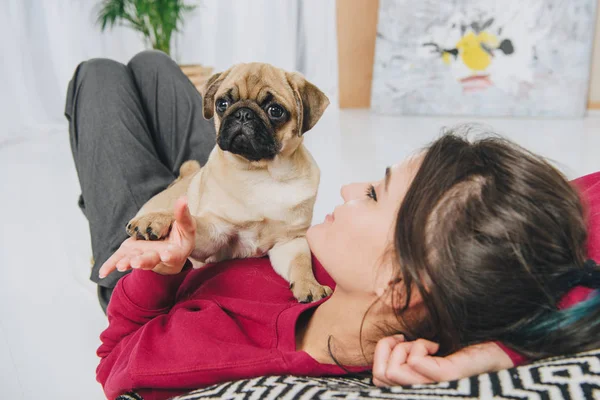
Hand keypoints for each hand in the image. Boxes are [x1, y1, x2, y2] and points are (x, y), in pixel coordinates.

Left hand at [99, 197, 196, 276]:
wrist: (169, 245)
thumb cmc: (180, 236)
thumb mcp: (186, 226)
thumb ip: (183, 215)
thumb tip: (183, 198)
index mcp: (175, 253)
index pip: (174, 256)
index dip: (170, 256)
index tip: (166, 254)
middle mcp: (158, 258)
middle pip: (151, 260)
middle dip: (144, 261)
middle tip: (137, 262)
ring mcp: (143, 256)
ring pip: (135, 260)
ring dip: (127, 262)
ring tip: (121, 265)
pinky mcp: (130, 253)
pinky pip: (119, 259)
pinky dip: (110, 265)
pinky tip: (102, 272)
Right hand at [372, 336, 513, 386]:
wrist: (499, 352)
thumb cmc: (463, 349)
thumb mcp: (429, 351)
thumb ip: (407, 352)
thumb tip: (389, 338)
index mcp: (414, 385)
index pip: (378, 379)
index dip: (380, 353)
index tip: (398, 339)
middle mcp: (422, 391)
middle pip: (380, 375)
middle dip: (387, 348)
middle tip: (407, 339)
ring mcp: (434, 386)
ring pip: (393, 371)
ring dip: (404, 348)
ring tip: (426, 344)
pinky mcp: (447, 377)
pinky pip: (415, 361)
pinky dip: (420, 346)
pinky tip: (436, 345)